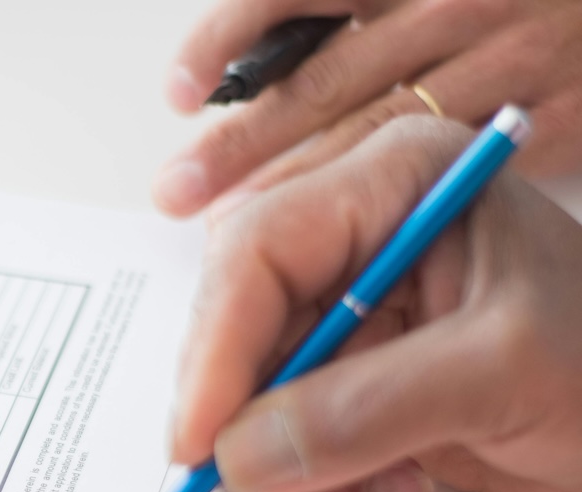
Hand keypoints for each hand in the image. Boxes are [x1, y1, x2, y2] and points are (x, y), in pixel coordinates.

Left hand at [155, 0, 581, 217]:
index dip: (229, 38)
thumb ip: (350, 11)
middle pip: (324, 81)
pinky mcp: (555, 121)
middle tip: (177, 190)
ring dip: (293, 186)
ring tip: (229, 226)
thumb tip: (254, 61)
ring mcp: (509, 63)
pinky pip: (450, 172)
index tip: (180, 90)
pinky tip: (338, 238)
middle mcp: (457, 4)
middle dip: (239, 143)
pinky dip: (384, 209)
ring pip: (378, 137)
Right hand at [170, 115, 581, 491]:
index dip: (214, 351)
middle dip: (243, 429)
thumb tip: (240, 458)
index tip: (200, 445)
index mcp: (391, 186)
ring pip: (253, 397)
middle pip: (238, 329)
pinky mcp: (352, 380)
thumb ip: (366, 410)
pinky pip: (286, 436)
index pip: (258, 251)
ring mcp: (351, 315)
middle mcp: (355, 240)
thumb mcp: (502, 372)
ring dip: (279, 476)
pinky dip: (312, 487)